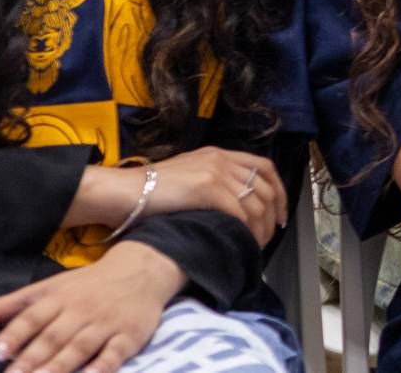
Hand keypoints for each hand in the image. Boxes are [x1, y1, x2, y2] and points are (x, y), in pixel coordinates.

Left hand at [0, 241, 184, 372]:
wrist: (142, 270)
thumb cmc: (84, 286)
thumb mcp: (45, 289)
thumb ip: (3, 309)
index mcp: (58, 297)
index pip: (33, 317)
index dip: (15, 334)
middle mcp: (81, 309)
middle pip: (54, 336)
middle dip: (32, 358)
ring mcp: (106, 323)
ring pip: (80, 346)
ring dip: (60, 365)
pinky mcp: (129, 336)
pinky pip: (115, 353)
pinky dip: (103, 366)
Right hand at [68, 150, 284, 244]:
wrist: (120, 192)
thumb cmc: (148, 193)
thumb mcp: (187, 177)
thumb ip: (211, 184)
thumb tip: (234, 210)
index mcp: (219, 154)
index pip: (264, 168)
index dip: (279, 192)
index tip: (280, 214)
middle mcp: (221, 159)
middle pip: (266, 186)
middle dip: (274, 214)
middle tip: (270, 236)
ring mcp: (215, 172)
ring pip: (256, 202)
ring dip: (261, 227)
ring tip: (255, 246)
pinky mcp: (206, 188)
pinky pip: (239, 212)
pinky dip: (245, 230)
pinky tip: (241, 242)